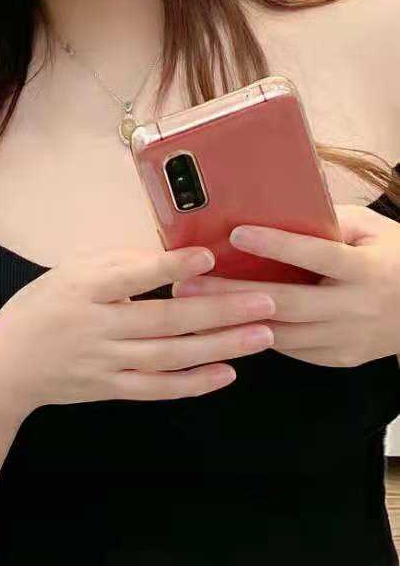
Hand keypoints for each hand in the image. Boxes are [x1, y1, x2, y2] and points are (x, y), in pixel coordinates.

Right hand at [0, 244, 279, 416]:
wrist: (7, 367)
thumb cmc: (40, 308)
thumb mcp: (68, 273)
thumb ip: (117, 266)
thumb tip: (171, 257)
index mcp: (83, 290)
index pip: (131, 278)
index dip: (170, 268)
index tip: (209, 256)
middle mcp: (96, 328)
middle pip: (165, 321)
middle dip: (220, 311)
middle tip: (266, 301)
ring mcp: (104, 363)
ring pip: (171, 356)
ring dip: (220, 346)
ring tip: (263, 335)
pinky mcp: (110, 389)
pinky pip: (158, 389)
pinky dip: (194, 383)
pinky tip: (228, 372)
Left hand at [170, 204, 399, 367]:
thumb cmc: (395, 259)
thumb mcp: (373, 230)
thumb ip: (331, 220)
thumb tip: (280, 206)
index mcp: (366, 270)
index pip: (317, 255)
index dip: (277, 245)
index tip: (236, 234)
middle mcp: (356, 308)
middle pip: (286, 302)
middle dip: (231, 293)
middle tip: (187, 284)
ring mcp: (347, 339)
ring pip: (281, 334)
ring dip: (232, 322)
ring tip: (191, 308)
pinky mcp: (338, 359)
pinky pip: (290, 349)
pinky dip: (255, 336)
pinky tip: (222, 325)